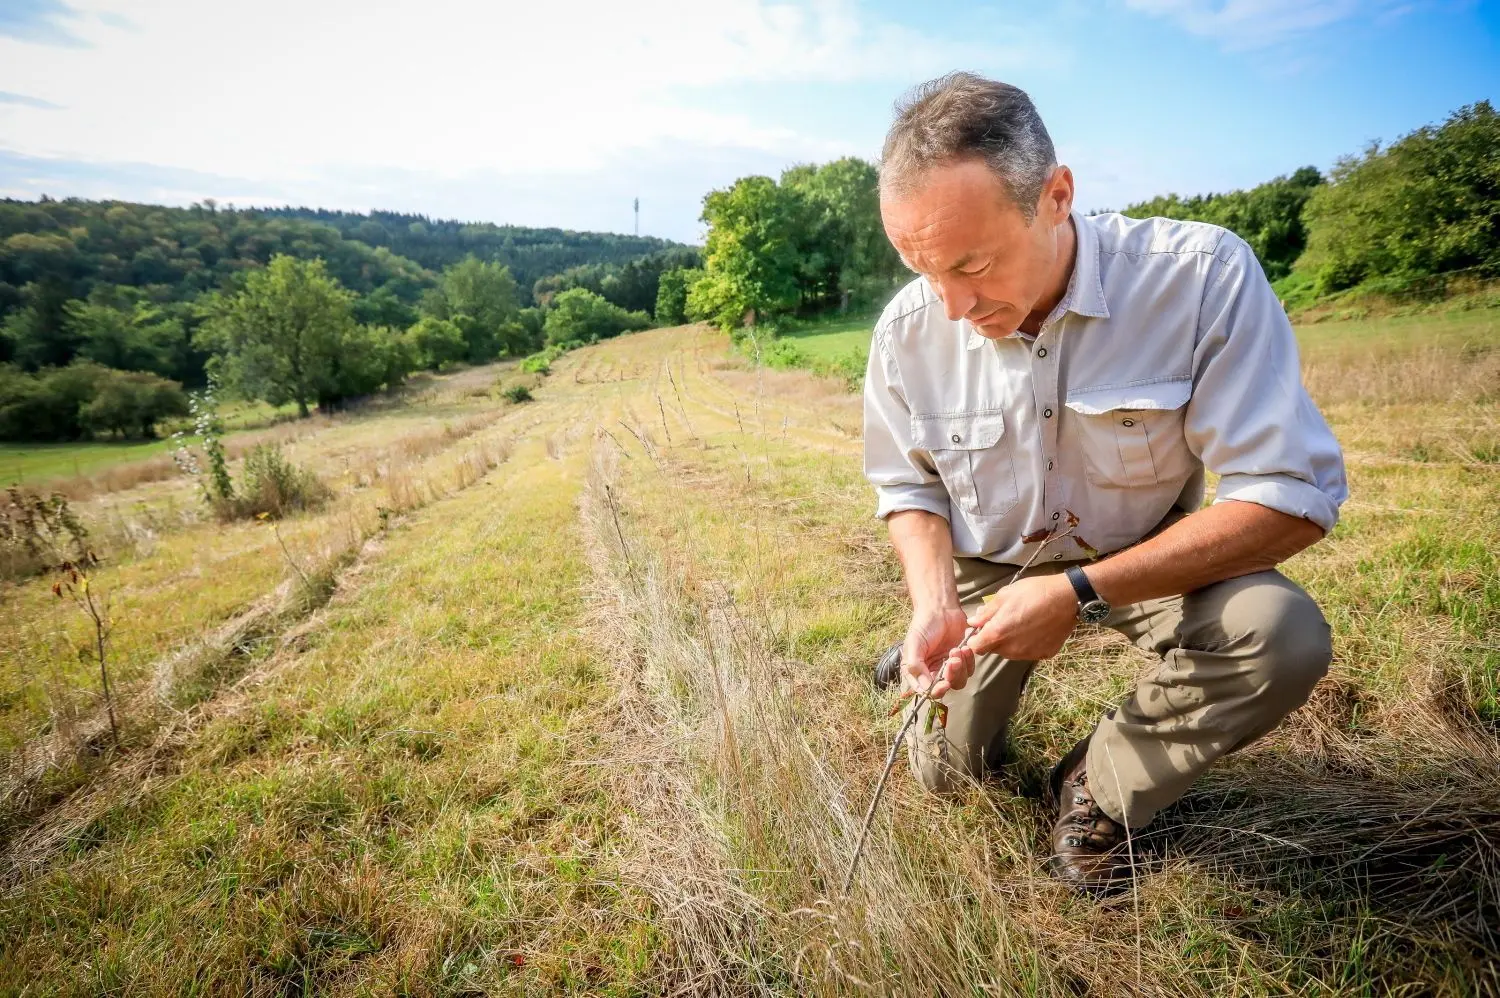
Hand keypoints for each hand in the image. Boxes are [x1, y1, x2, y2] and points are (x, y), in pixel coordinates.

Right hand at [902, 604, 970, 698]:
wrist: (940, 608)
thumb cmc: (924, 625)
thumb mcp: (914, 644)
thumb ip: (916, 666)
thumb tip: (924, 688)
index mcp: (918, 671)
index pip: (926, 690)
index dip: (936, 690)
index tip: (944, 683)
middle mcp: (933, 671)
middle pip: (946, 687)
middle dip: (952, 675)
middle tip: (953, 658)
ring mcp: (948, 666)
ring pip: (960, 680)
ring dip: (961, 667)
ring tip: (958, 649)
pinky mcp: (963, 659)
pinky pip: (970, 668)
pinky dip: (969, 659)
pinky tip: (965, 646)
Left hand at [944, 573, 1077, 677]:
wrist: (1067, 598)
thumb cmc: (1034, 592)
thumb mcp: (1005, 595)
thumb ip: (986, 612)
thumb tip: (973, 623)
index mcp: (998, 634)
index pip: (976, 647)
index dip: (976, 639)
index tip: (982, 629)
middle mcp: (1011, 649)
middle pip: (993, 650)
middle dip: (994, 638)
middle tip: (1004, 620)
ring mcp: (1028, 654)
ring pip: (1010, 652)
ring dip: (1010, 642)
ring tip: (1022, 623)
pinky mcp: (1044, 654)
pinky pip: (1029, 652)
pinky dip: (1028, 644)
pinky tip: (1036, 629)